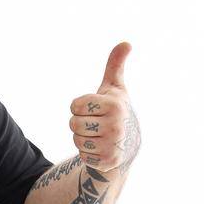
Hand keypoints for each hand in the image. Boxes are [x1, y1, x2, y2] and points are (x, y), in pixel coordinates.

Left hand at [68, 42, 140, 172]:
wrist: (129, 144)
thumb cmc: (116, 111)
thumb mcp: (116, 89)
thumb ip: (115, 66)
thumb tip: (126, 42)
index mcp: (115, 105)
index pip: (75, 105)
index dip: (80, 107)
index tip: (93, 109)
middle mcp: (115, 125)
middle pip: (73, 123)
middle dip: (80, 123)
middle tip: (95, 124)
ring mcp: (112, 145)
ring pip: (76, 139)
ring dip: (82, 137)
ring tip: (98, 135)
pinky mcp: (107, 161)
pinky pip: (82, 154)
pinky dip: (87, 152)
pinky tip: (100, 148)